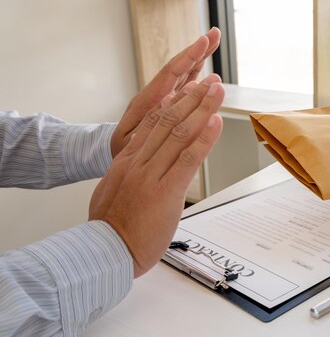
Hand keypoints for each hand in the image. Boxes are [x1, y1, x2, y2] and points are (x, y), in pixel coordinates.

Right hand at [90, 75, 224, 276]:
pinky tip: (216, 122)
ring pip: (179, 133)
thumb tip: (140, 170)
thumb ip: (129, 175)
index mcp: (126, 162)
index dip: (172, 104)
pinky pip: (188, 159)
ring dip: (202, 109)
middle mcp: (138, 163)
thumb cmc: (110, 231)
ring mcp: (151, 175)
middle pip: (168, 121)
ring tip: (217, 91)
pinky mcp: (166, 191)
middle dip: (192, 99)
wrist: (103, 253)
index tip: (187, 90)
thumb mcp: (113, 193)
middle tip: (209, 83)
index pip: (152, 124)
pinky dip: (204, 138)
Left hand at [110, 27, 221, 156]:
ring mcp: (164, 100)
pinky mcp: (169, 106)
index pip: (170, 73)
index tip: (203, 42)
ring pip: (184, 75)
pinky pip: (185, 87)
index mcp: (147, 101)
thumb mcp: (130, 141)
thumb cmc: (121, 149)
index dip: (187, 57)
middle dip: (197, 51)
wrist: (115, 155)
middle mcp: (157, 96)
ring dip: (199, 59)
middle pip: (179, 68)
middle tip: (214, 34)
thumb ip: (146, 125)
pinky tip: (207, 68)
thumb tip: (166, 108)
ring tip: (213, 43)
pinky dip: (196, 75)